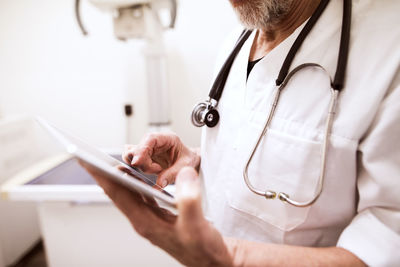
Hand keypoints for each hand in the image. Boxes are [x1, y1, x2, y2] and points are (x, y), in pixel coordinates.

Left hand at [84, 164, 232, 266]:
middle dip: (104, 174)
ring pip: (130, 193)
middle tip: (91, 157)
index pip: (118, 195)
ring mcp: (152, 217)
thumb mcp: (196, 226)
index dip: (102, 177)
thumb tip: (184, 175)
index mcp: (146, 223)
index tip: (88, 162)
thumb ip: (189, 200)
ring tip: (107, 162)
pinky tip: (137, 175)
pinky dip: (137, 182)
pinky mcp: (161, 215)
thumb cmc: (203, 250)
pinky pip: (143, 195)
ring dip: (120, 177)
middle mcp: (145, 220)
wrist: (213, 260)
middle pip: (119, 193)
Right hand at [123, 133, 199, 187]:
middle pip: (137, 148)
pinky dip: (138, 170)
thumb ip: (173, 174)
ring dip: (141, 166)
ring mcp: (148, 150)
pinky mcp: (144, 158)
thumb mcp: (186, 166)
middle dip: (143, 162)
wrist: (191, 162)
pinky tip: (150, 173)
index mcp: (167, 138)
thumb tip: (159, 184)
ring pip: (132, 156)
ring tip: (157, 171)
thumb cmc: (189, 159)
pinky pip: (134, 162)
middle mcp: (155, 142)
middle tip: (157, 170)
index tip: (136, 162)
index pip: (149, 139)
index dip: (141, 149)